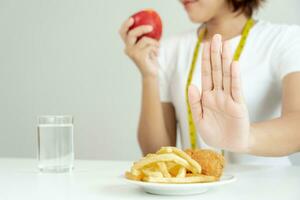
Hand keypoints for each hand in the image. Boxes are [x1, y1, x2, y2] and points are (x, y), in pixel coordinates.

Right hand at [119, 18, 159, 77]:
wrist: (151, 72)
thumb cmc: (150, 58)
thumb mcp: (148, 46)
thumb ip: (147, 37)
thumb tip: (153, 25)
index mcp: (128, 45)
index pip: (123, 33)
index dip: (125, 25)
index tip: (132, 19)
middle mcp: (128, 49)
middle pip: (131, 34)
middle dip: (141, 29)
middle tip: (151, 27)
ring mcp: (133, 53)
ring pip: (144, 40)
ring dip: (154, 42)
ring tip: (157, 46)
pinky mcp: (139, 57)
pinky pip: (149, 46)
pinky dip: (155, 48)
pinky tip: (157, 53)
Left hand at [188, 34, 250, 151]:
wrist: (230, 145)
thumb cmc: (214, 133)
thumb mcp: (199, 119)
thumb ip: (194, 103)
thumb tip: (191, 85)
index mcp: (207, 96)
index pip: (206, 74)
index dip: (205, 60)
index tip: (205, 44)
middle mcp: (218, 94)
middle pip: (216, 70)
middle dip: (215, 54)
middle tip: (215, 36)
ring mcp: (228, 98)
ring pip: (226, 75)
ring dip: (225, 60)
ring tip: (225, 44)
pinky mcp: (238, 106)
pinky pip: (236, 89)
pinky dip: (235, 77)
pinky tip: (233, 64)